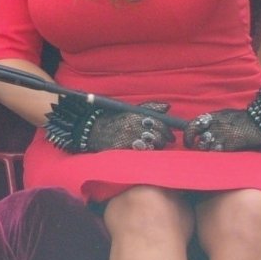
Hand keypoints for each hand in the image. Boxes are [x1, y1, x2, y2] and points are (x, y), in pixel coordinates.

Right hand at [44, 98, 172, 152]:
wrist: (90, 129)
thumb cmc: (112, 118)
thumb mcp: (130, 109)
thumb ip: (149, 107)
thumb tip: (167, 107)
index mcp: (135, 115)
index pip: (158, 123)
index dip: (167, 130)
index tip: (170, 135)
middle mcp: (133, 126)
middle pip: (157, 135)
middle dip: (163, 139)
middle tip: (164, 142)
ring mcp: (127, 138)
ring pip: (151, 145)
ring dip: (155, 147)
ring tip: (154, 146)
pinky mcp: (122, 149)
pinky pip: (140, 152)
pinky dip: (145, 152)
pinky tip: (145, 151)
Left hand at [187, 89, 260, 150]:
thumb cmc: (244, 118)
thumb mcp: (226, 114)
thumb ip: (214, 121)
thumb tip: (203, 129)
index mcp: (213, 116)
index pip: (193, 124)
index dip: (188, 134)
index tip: (188, 141)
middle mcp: (214, 125)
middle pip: (195, 134)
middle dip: (192, 142)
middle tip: (193, 147)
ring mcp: (222, 134)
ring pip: (204, 145)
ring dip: (205, 149)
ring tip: (210, 150)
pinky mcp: (230, 144)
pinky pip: (216, 151)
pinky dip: (215, 153)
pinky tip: (219, 153)